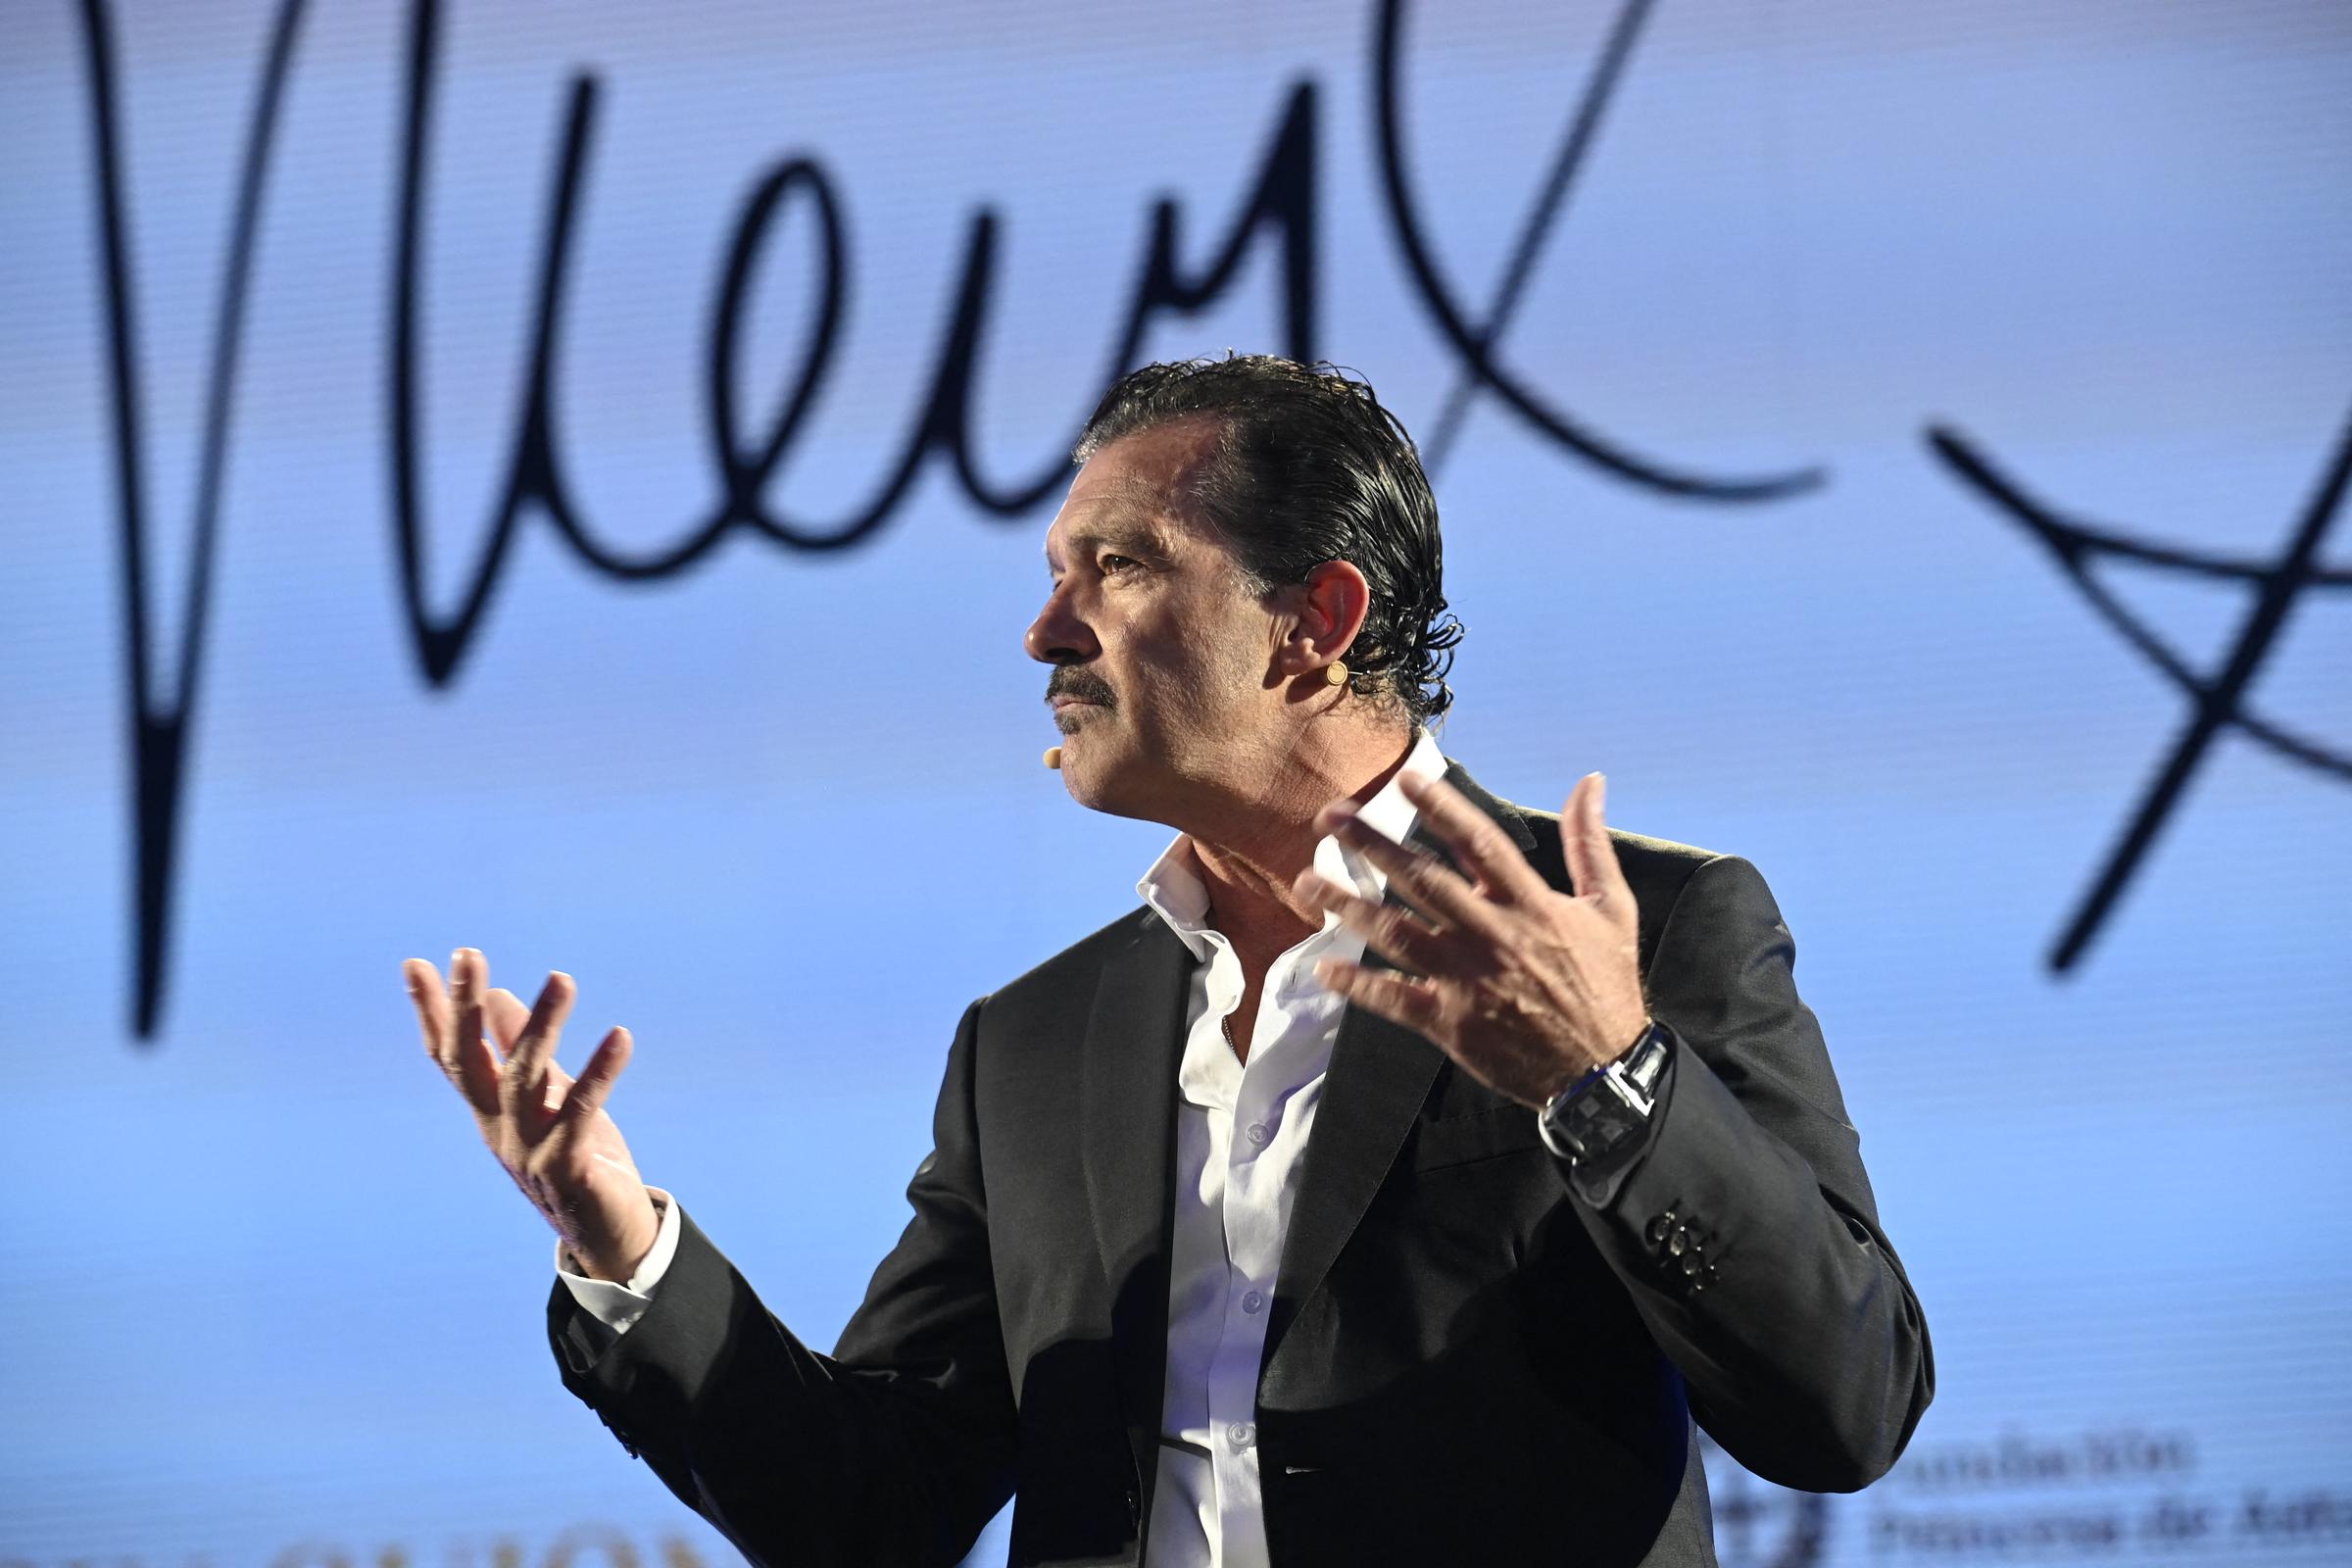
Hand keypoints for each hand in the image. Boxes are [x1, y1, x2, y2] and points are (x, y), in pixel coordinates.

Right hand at [402, 948, 658, 1280]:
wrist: (609, 1237)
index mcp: (490, 1112)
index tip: (416, 964)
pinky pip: (580, 1114)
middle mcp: (498, 1130)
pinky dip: (599, 1073)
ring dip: (541, 1026)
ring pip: (525, 1082)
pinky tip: (620, 1038)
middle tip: (466, 954)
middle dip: (465, 1008)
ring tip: (562, 979)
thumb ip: (520, 1051)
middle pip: (471, 1064)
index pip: (453, 1056)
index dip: (434, 1013)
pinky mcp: (567, 1170)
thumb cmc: (577, 1160)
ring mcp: (527, 1153)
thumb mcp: (547, 1098)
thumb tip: (501, 996)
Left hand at [1293, 771, 1648, 1108]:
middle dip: (1372, 845)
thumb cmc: (1605, 985)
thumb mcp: (1612, 908)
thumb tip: (1591, 780)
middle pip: (1422, 879)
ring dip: (1347, 905)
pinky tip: (1324, 967)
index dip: (1441, 808)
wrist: (1602, 1071)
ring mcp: (1466, 979)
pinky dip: (1357, 984)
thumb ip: (1592, 843)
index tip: (1405, 780)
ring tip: (1307, 882)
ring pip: (1395, 933)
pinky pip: (1393, 999)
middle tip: (1328, 818)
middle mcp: (1492, 934)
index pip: (1479, 842)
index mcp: (1530, 904)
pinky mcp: (1450, 1023)